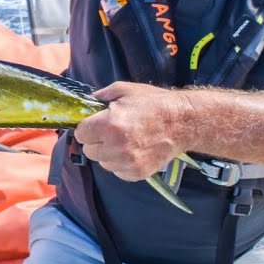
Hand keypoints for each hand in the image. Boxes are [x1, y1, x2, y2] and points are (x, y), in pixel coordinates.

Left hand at [73, 81, 188, 180]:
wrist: (182, 122)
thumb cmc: (153, 103)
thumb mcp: (124, 90)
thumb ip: (100, 96)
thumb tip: (87, 104)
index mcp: (108, 125)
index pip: (81, 134)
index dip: (87, 128)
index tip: (96, 124)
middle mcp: (116, 146)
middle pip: (89, 151)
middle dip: (96, 141)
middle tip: (110, 132)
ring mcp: (127, 162)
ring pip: (103, 163)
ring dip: (108, 154)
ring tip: (124, 141)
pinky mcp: (137, 173)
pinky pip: (118, 171)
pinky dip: (121, 164)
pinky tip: (133, 151)